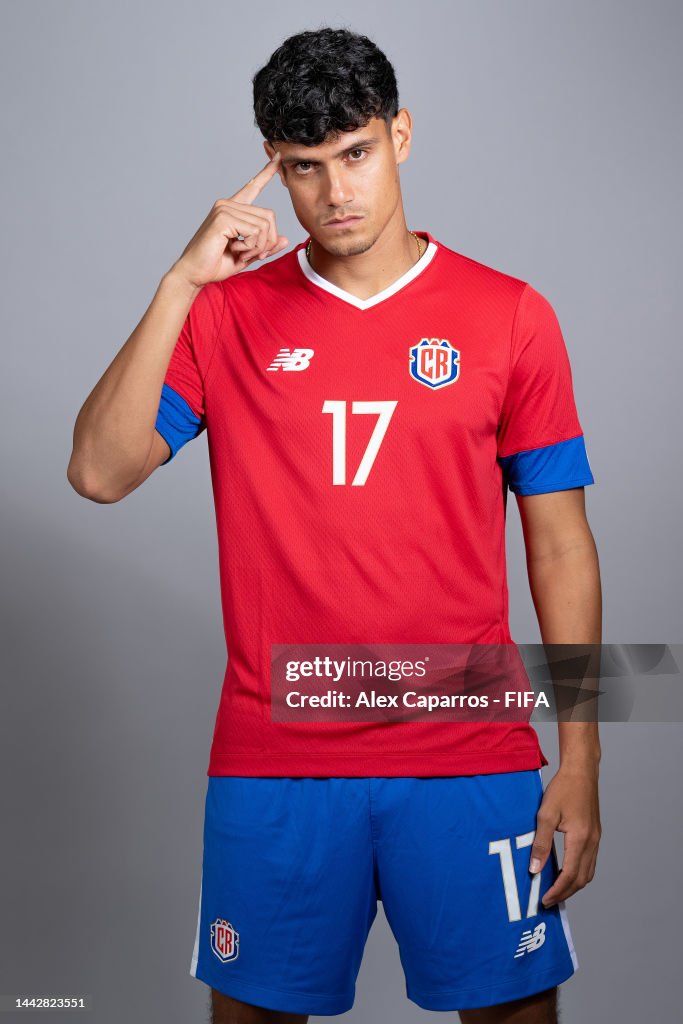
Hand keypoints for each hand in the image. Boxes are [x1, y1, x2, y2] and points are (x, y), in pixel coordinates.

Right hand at [171, 152, 288, 288]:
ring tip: (241, 253)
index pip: (253, 186)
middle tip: (253, 255)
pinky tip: (235, 250)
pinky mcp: (223, 218)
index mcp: (233, 209)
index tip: (277, 156)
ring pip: (264, 225)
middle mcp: (228, 204)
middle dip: (267, 242)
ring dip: (258, 247)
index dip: (266, 173)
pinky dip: (251, 247)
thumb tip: (285, 239)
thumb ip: (265, 246)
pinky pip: (254, 231)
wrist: (194, 274)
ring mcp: (224, 208)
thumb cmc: (215, 264)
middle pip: (269, 216)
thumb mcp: (248, 256)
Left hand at [529, 764, 601, 907]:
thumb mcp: (545, 815)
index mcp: (580, 839)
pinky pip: (589, 862)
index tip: (544, 900)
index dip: (557, 891)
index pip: (570, 875)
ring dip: (573, 885)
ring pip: (588, 872)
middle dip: (565, 893)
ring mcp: (596, 839)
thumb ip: (540, 843)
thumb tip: (534, 869)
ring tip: (556, 890)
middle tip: (548, 900)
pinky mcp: (595, 835)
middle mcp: (592, 842)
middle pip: (581, 879)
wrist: (581, 771)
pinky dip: (578, 873)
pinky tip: (565, 872)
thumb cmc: (563, 789)